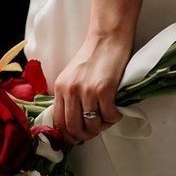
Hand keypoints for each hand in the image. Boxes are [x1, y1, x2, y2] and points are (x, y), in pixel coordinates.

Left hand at [52, 30, 132, 146]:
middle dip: (85, 135)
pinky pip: (109, 116)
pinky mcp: (104, 90)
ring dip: (102, 127)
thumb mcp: (72, 75)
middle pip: (73, 128)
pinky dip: (114, 118)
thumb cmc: (93, 55)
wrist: (108, 37)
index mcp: (60, 87)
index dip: (68, 136)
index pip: (58, 122)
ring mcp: (87, 91)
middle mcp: (71, 90)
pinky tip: (117, 111)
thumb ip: (69, 96)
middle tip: (94, 132)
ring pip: (92, 125)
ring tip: (107, 118)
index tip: (77, 138)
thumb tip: (74, 122)